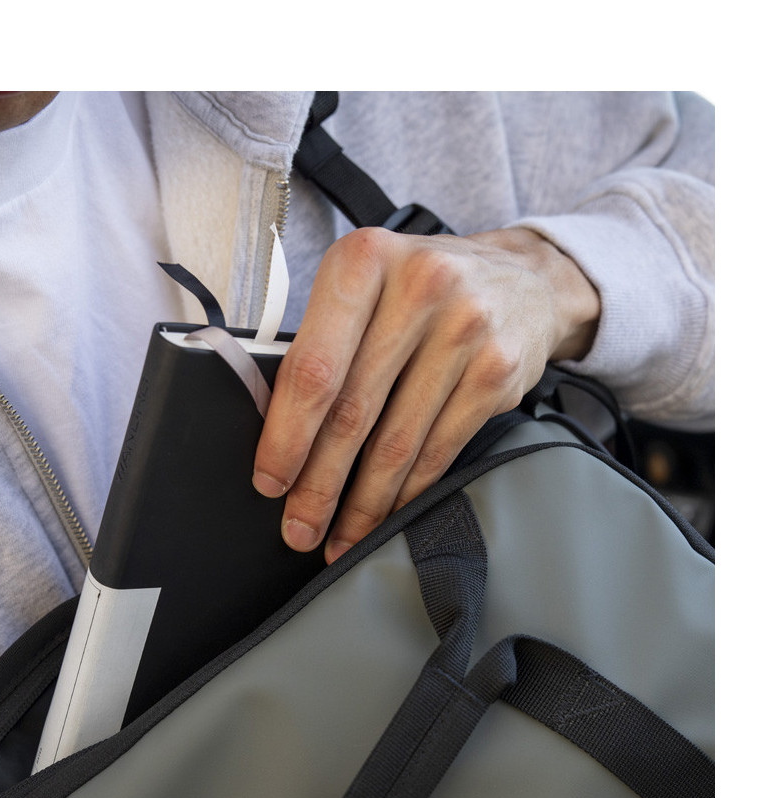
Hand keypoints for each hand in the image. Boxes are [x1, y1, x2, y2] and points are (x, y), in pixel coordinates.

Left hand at [252, 226, 599, 561]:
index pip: (313, 367)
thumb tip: (276, 432)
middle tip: (298, 527)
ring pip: (396, 442)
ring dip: (362, 503)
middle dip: (318, 484)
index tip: (270, 480)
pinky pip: (438, 450)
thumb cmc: (423, 287)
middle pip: (353, 412)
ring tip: (337, 537)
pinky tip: (385, 515)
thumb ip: (322, 341)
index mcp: (365, 261)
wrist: (526, 278)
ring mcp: (465, 330)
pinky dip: (406, 493)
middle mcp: (420, 288)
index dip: (286, 435)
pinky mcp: (497, 372)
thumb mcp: (366, 285)